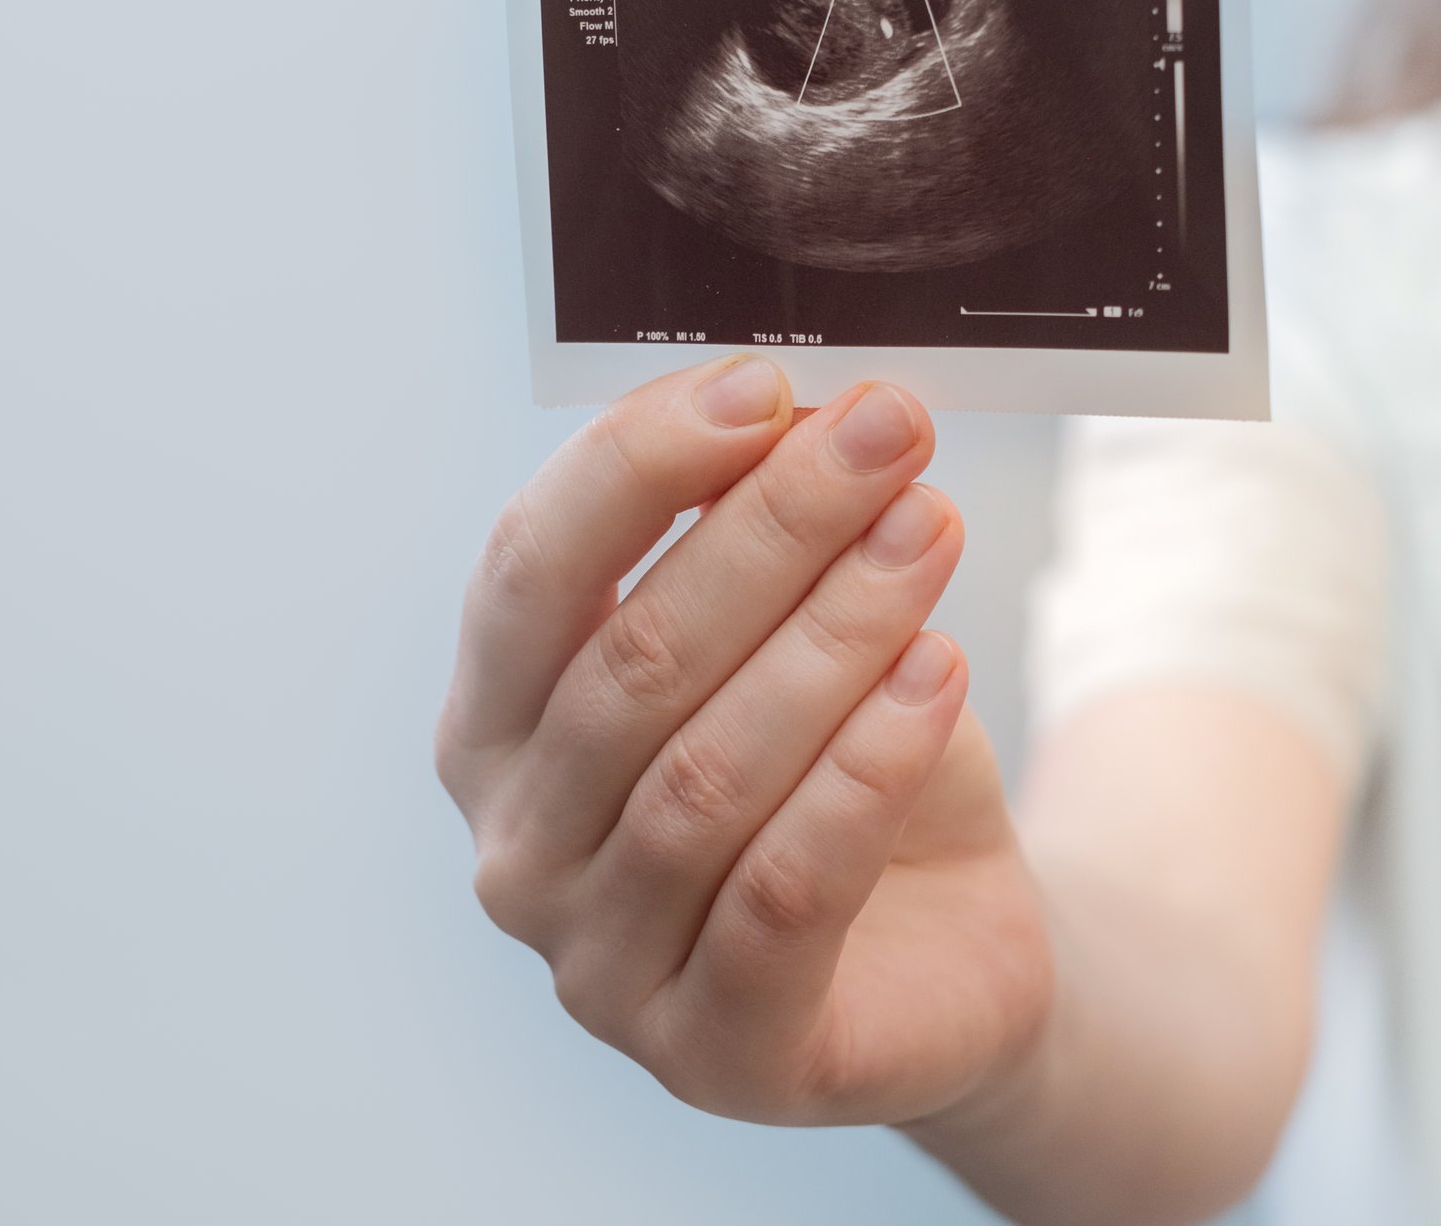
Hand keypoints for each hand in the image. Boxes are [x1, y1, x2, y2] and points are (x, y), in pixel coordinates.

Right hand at [436, 356, 1054, 1125]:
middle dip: (771, 529)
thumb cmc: (838, 765)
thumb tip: (787, 406)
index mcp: (496, 725)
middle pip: (633, 661)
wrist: (944, 948)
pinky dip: (863, 771)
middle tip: (890, 435)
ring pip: (706, 775)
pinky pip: (782, 893)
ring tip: (931, 532)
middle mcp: (516, 850)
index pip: (528, 571)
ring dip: (833, 635)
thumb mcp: (791, 631)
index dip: (635, 465)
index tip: (763, 386)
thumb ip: (753, 533)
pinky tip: (936, 677)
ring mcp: (599, 969)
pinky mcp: (715, 1054)